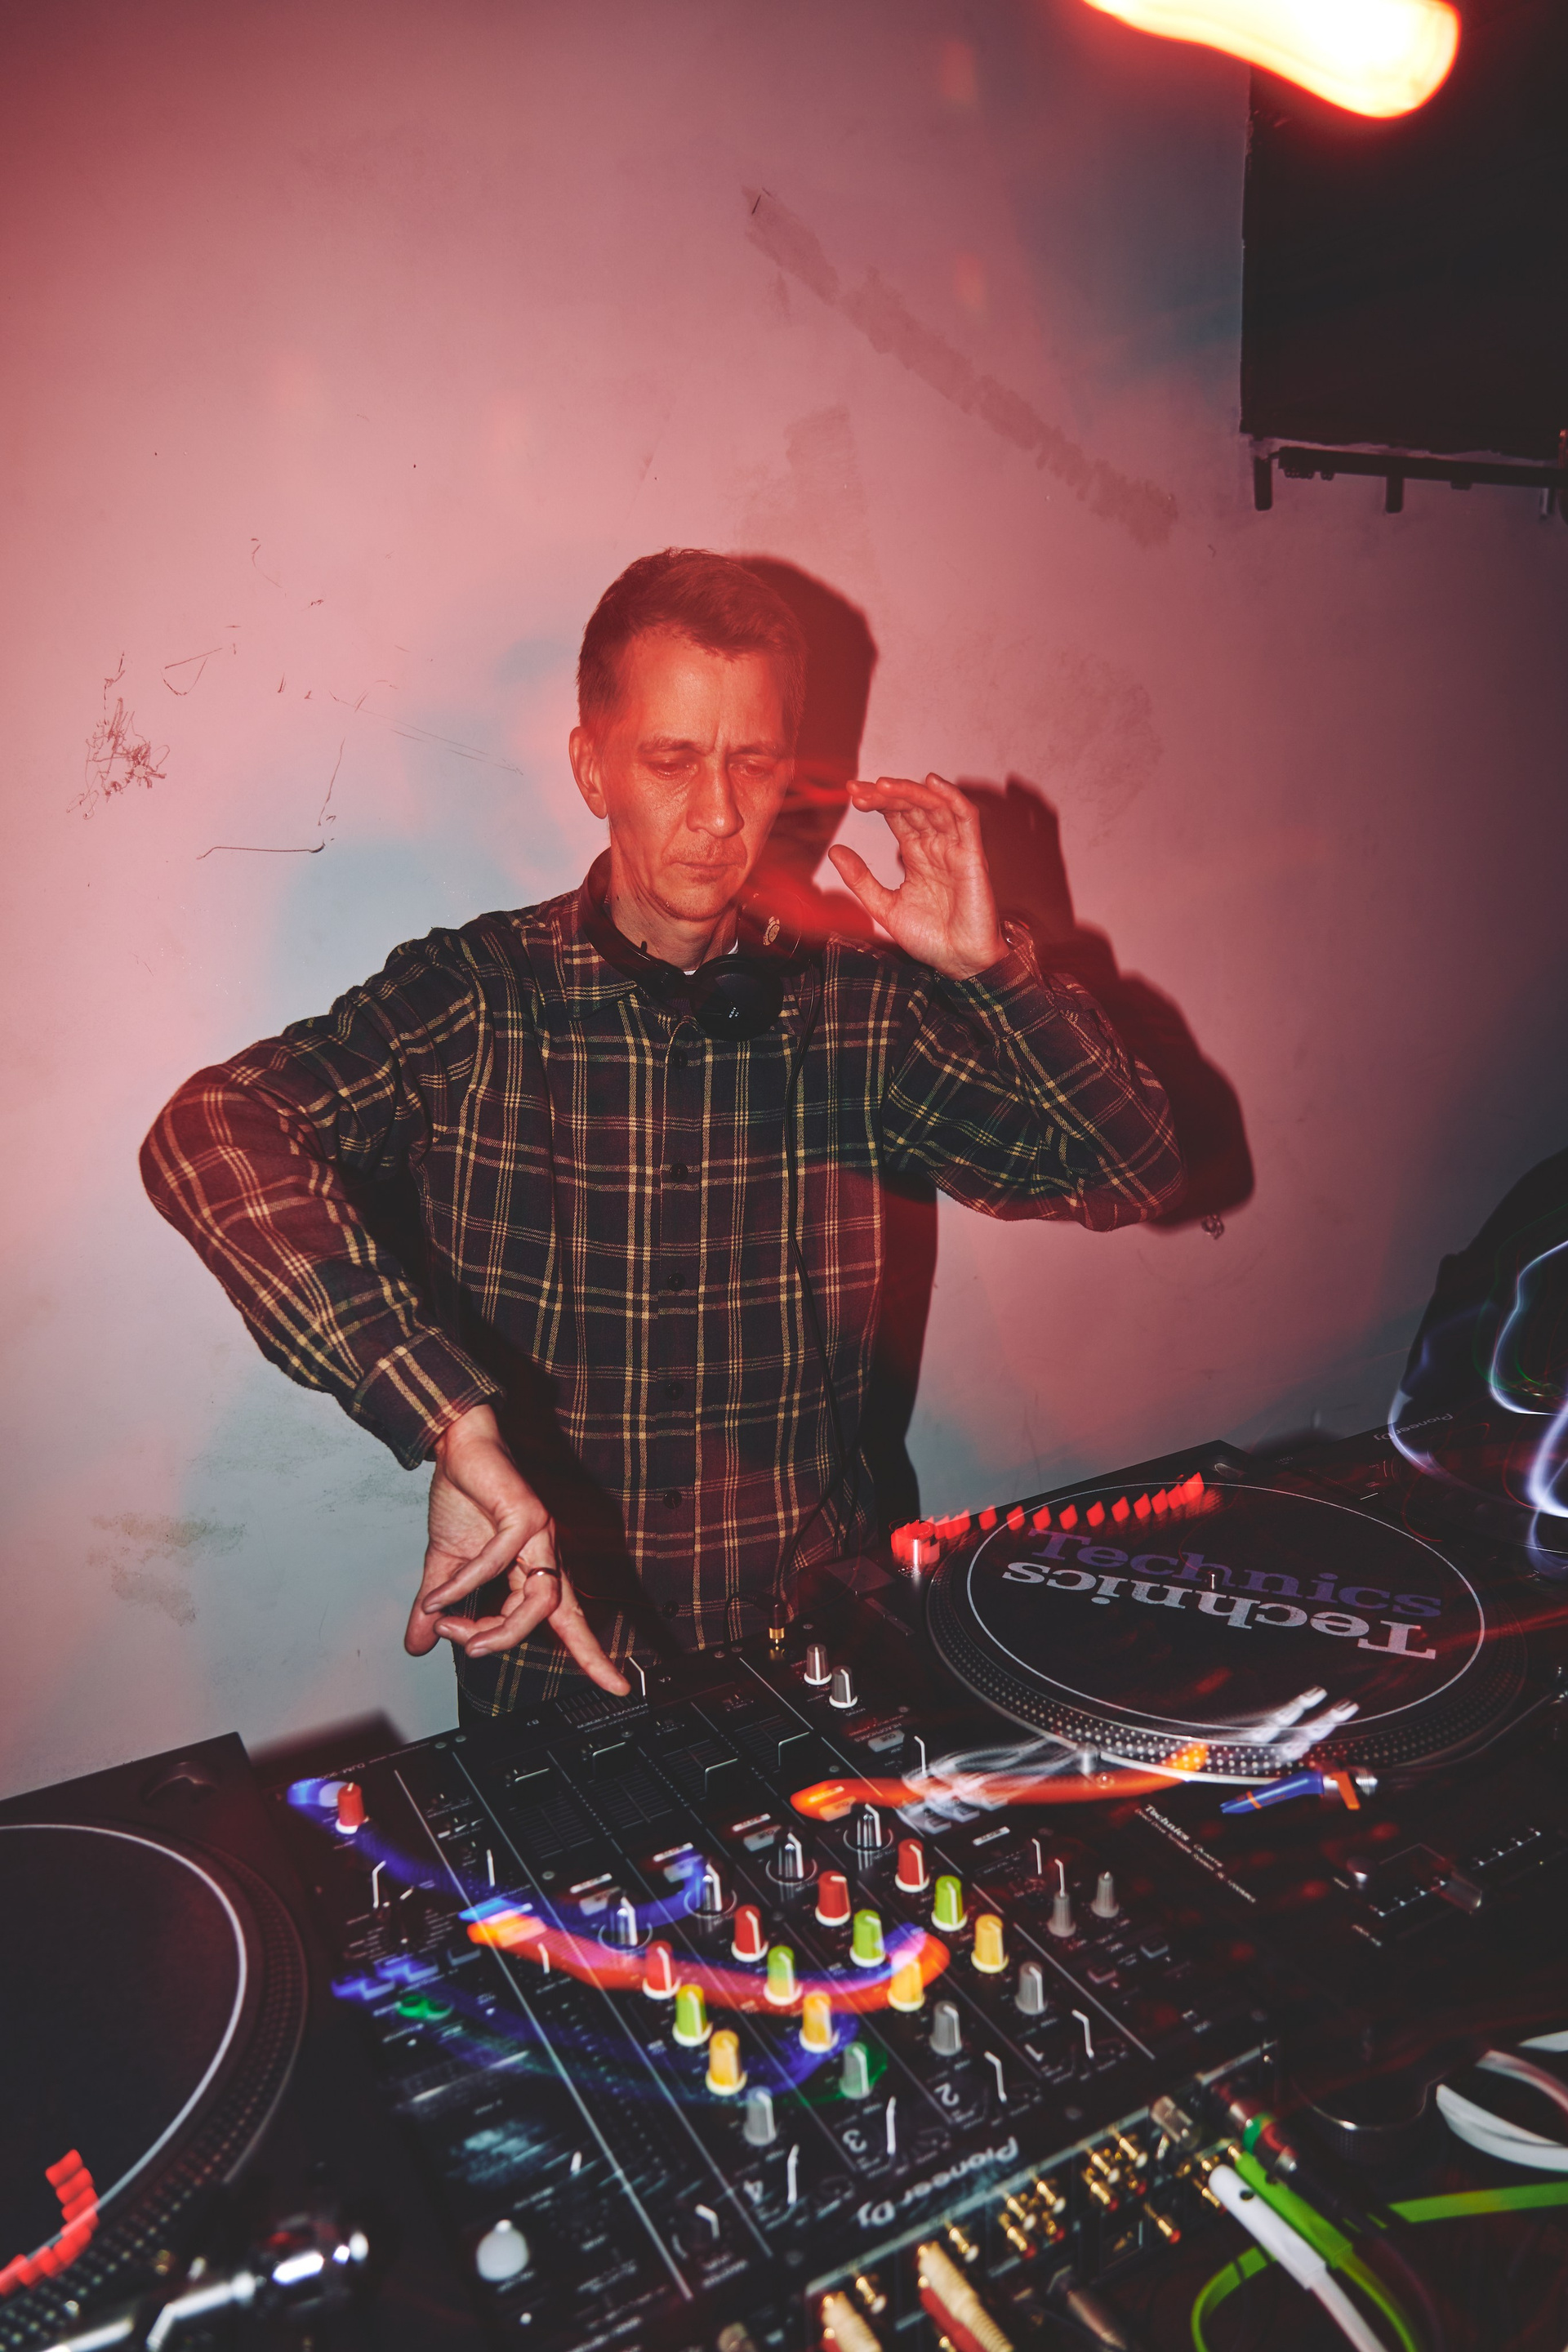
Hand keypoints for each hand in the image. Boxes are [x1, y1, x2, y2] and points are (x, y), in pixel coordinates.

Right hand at [403, 1403, 628, 1693]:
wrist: (457, 1449)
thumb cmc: (463, 1499)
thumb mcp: (445, 1566)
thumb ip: (436, 1607)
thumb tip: (416, 1645)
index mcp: (536, 1568)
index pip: (570, 1620)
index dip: (594, 1655)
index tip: (619, 1689)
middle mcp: (548, 1553)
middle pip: (550, 1615)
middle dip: (509, 1642)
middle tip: (467, 1648)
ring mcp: (541, 1533)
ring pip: (538, 1598)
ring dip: (495, 1624)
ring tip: (456, 1633)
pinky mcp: (525, 1514)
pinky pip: (498, 1561)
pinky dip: (464, 1584)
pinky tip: (439, 1598)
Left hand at [826, 775, 1005, 978]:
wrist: (957, 963)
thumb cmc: (929, 938)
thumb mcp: (884, 906)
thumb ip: (861, 879)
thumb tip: (835, 851)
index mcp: (915, 855)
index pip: (896, 815)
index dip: (876, 801)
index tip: (851, 793)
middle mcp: (935, 846)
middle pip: (912, 806)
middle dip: (886, 794)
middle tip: (859, 790)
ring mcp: (954, 849)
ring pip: (935, 806)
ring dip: (910, 791)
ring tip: (883, 785)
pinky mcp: (972, 857)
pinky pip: (966, 820)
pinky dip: (952, 798)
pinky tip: (932, 783)